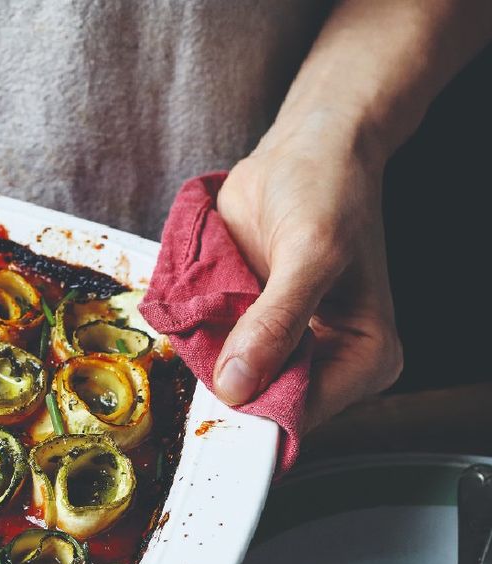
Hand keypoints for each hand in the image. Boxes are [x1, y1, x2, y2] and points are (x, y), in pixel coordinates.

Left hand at [214, 114, 403, 430]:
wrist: (306, 149)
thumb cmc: (328, 189)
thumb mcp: (311, 253)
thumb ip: (276, 322)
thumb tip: (238, 385)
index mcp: (366, 356)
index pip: (303, 414)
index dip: (256, 408)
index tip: (216, 385)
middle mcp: (327, 361)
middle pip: (263, 402)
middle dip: (226, 377)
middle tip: (204, 334)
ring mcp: (284, 346)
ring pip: (232, 377)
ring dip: (206, 351)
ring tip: (209, 306)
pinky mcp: (250, 326)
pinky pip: (214, 348)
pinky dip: (197, 332)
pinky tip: (200, 302)